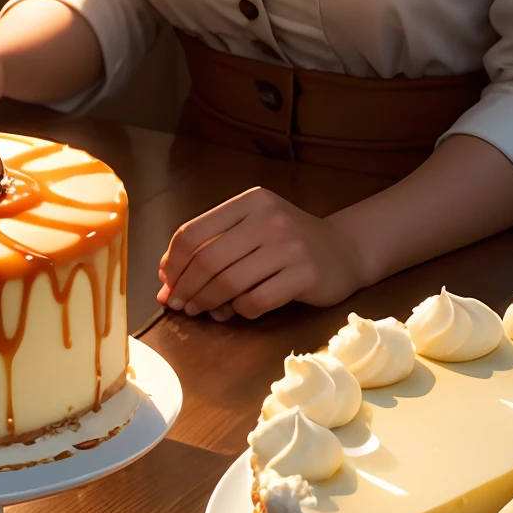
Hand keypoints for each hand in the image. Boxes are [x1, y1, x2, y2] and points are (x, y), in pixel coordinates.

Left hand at [156, 188, 366, 321]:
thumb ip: (212, 246)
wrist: (346, 250)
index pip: (193, 232)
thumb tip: (166, 281)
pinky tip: (239, 310)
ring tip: (203, 311)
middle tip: (179, 305)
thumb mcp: (251, 229)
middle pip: (207, 260)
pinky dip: (240, 311)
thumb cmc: (288, 243)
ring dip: (208, 303)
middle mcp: (269, 218)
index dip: (172, 262)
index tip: (166, 283)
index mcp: (250, 201)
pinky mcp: (306, 275)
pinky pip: (256, 301)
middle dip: (186, 288)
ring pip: (229, 282)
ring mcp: (290, 246)